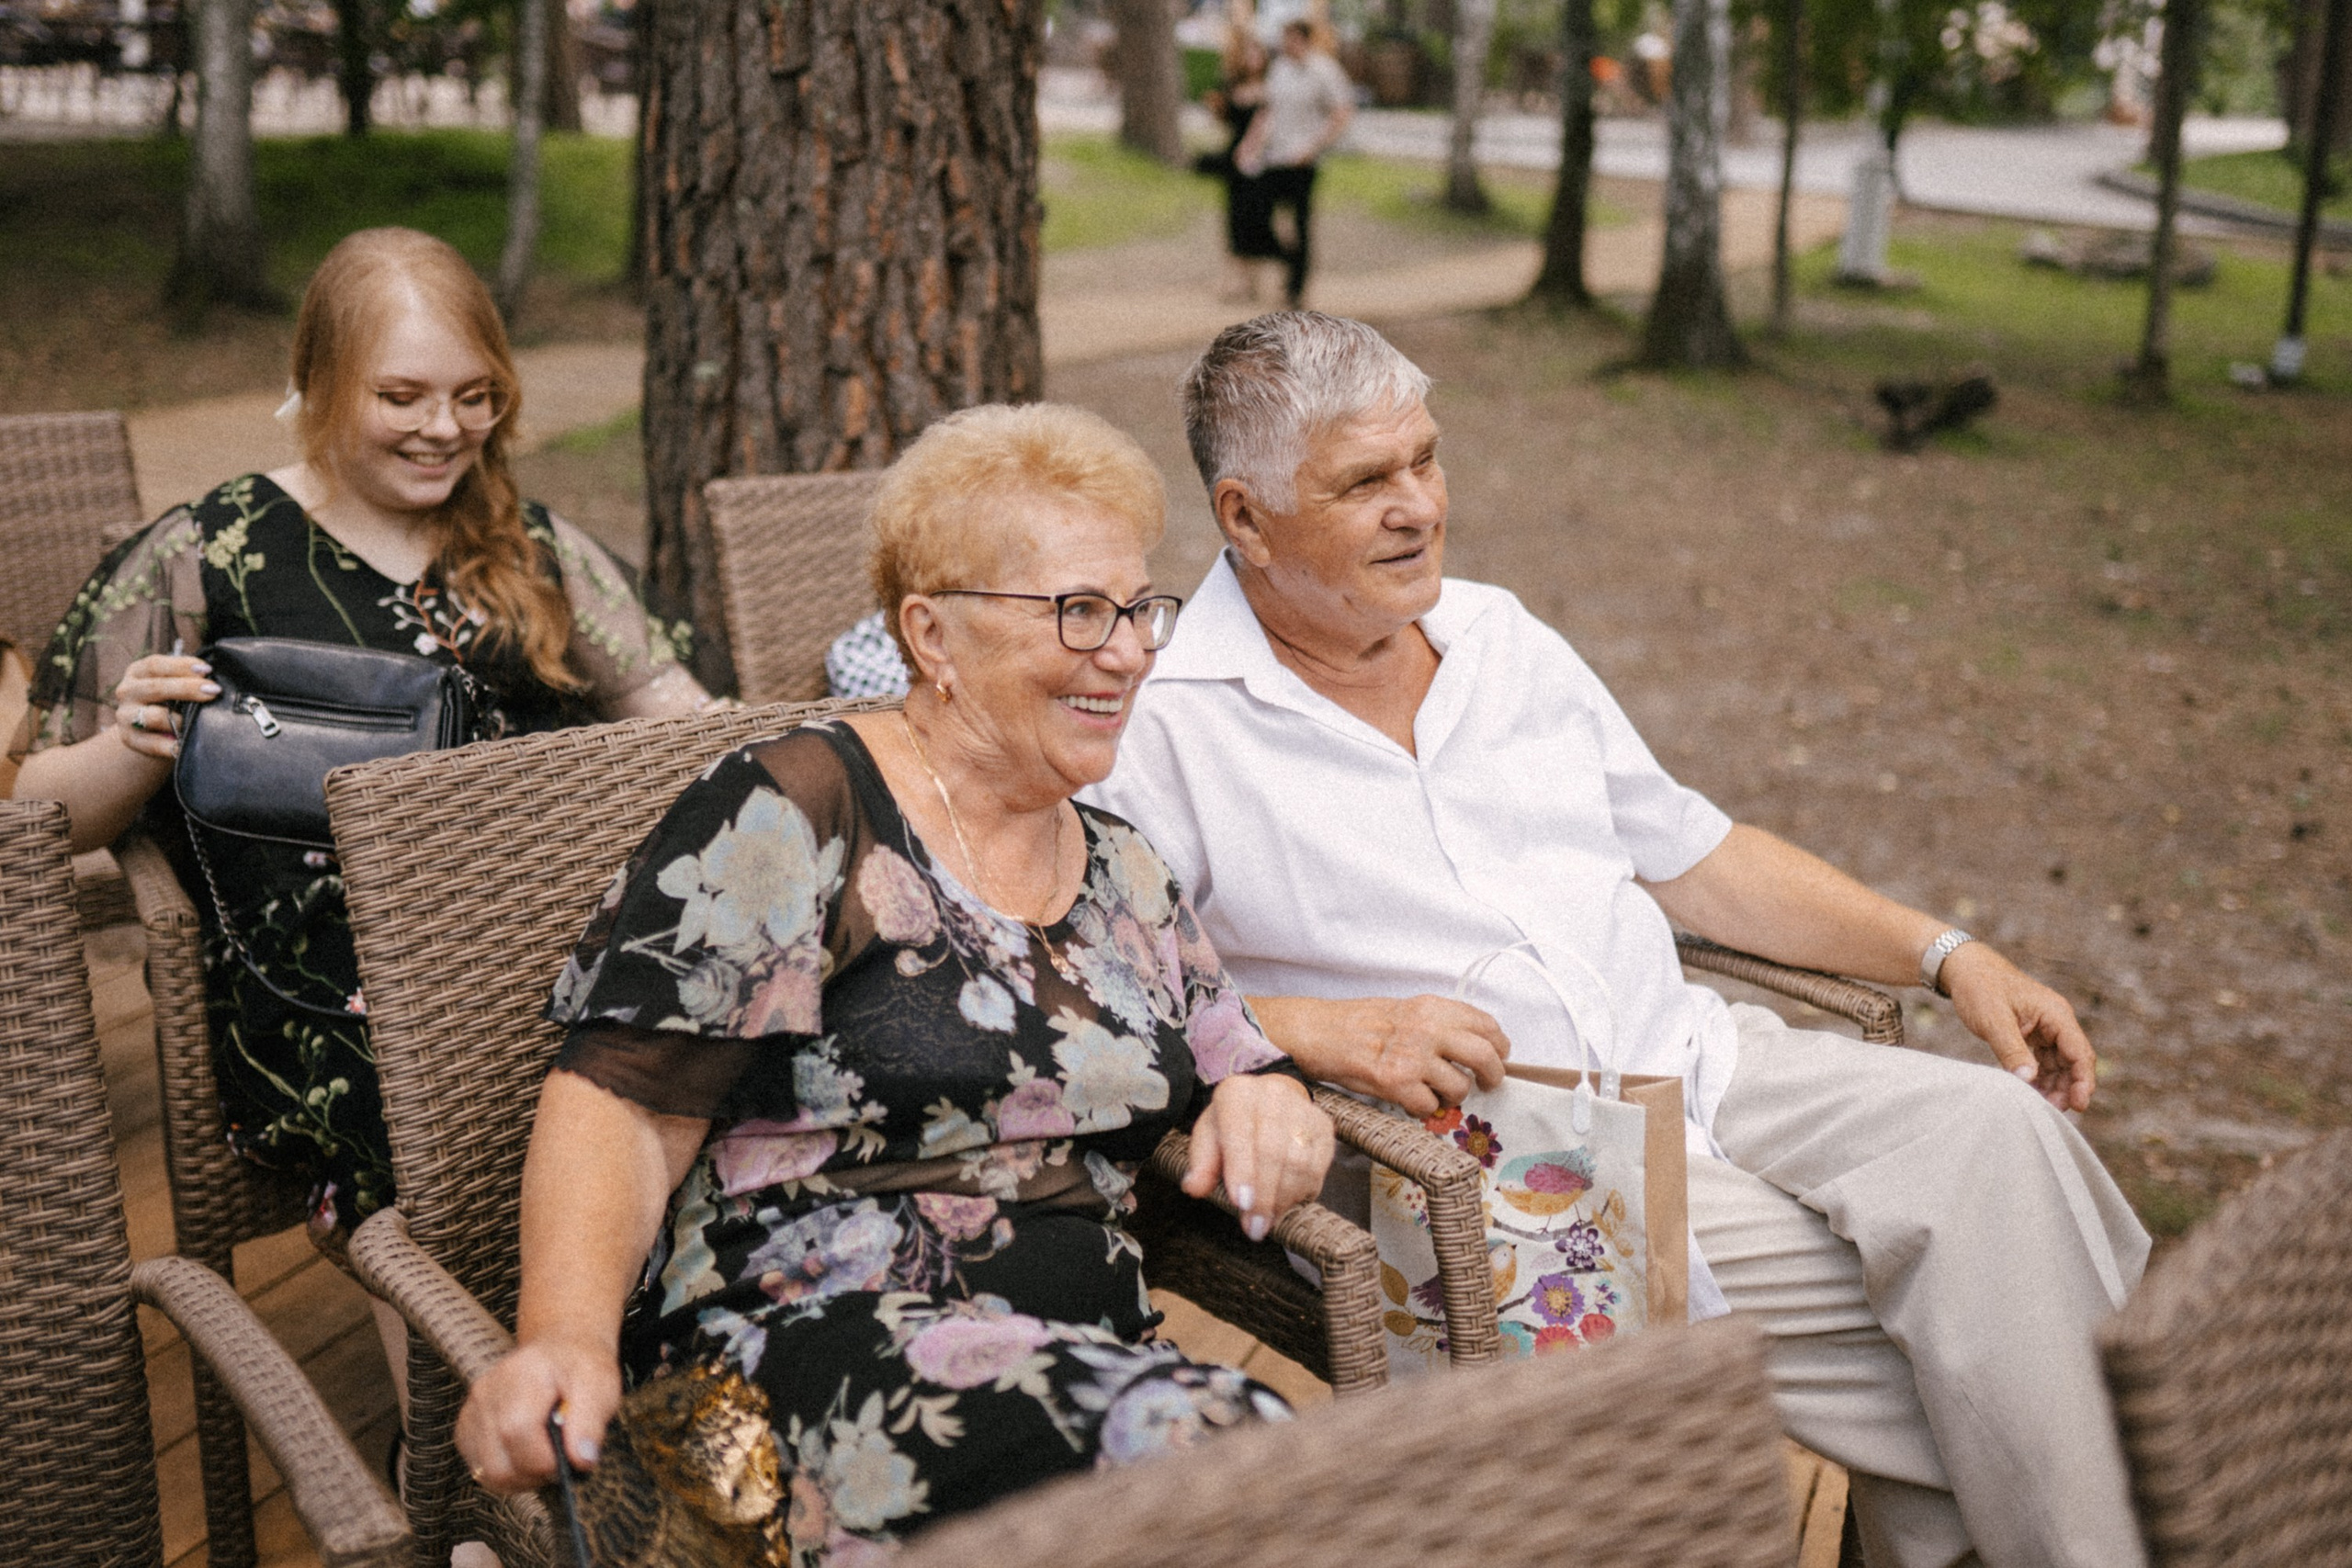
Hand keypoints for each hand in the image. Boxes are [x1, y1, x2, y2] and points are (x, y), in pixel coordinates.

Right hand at [110, 654, 216, 761]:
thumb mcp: (172, 683)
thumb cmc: (168, 700)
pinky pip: (153, 744)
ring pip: (153, 716)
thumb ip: (185, 678)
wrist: (150, 731)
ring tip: (199, 722)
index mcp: (137, 672)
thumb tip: (213, 682)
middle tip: (214, 691)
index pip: (155, 665)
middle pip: (155, 688)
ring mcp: (125, 716)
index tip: (207, 670)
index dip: (182, 665)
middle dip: (187, 688)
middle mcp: (127, 691)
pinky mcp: (129, 739)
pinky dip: (171, 746)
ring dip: (180, 719)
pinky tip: (186, 745)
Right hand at [456, 1333, 619, 1493]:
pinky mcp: (466, 1427)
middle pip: (498, 1462)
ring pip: (488, 1473)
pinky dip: (508, 1472)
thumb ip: (591, 1421)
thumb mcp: (600, 1385)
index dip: (545, 1460)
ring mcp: (472, 1409)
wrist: (559, 1350)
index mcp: (522, 1373)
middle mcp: (487, 1390)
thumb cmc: (579, 1368)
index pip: (516, 1431)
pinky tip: (528, 1453)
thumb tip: (581, 1460)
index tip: (571, 1459)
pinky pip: (481, 1469)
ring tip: (546, 1456)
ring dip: (522, 1477)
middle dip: (535, 1474)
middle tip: (560, 1459)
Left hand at [1183, 1074, 1333, 1242]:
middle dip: (1264, 1196)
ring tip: (1267, 1220)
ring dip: (1283, 1199)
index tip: (1241, 1204)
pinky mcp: (1324, 1127)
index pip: (1240, 1134)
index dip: (1242, 1171)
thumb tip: (1194, 1188)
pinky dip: (1302, 1192)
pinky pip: (1318, 1167)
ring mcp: (1303, 1110)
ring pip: (1299, 1163)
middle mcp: (1273, 1095)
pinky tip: (1285, 1204)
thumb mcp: (1208, 1138)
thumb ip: (1201, 1164)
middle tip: (1255, 1227)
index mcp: (1237, 1094)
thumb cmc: (1232, 1126)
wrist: (1267, 1102)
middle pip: (1273, 1152)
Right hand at [1256, 994, 1509, 1117]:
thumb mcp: (1406, 1009)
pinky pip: (1429, 1107)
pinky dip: (1423, 1109)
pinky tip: (1410, 1098)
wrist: (1320, 1032)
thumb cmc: (1360, 1022)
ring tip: (1434, 1091)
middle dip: (1493, 1075)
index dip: (1499, 1045)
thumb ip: (1440, 1023)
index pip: (1486, 1025)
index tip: (1498, 1055)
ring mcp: (1413, 1057)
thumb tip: (1476, 1044)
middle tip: (1487, 1083)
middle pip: (1485, 1056)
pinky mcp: (1397, 1084)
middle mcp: (1427, 1029)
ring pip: (1459, 1087)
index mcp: (1432, 1008)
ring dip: (1451, 1096)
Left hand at [1939, 942, 2095, 1112]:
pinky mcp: (2031, 1035)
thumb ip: (2011, 1050)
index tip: (2078, 1105)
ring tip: (2040, 1105)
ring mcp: (2045, 1029)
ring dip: (2053, 1086)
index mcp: (2056, 1014)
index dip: (2083, 1081)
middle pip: (2073, 1062)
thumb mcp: (1994, 1020)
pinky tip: (2029, 1092)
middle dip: (2067, 1088)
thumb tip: (2028, 1080)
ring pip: (2058, 1064)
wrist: (1964, 969)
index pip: (2080, 1052)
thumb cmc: (1980, 987)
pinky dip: (2038, 1077)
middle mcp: (2056, 1022)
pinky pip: (2042, 1061)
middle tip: (2052, 1110)